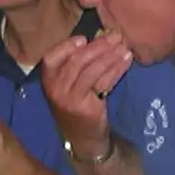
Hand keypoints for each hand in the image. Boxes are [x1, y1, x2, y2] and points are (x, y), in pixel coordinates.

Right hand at [40, 30, 131, 152]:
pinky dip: (116, 70)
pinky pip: (103, 83)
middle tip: (115, 36)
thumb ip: (77, 64)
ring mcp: (69, 100)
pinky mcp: (86, 108)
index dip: (66, 46)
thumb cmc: (76, 105)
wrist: (82, 138)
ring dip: (110, 57)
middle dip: (98, 47)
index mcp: (48, 80)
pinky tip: (126, 61)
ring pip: (91, 72)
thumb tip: (100, 38)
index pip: (51, 58)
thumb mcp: (69, 85)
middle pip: (76, 62)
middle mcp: (55, 89)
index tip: (84, 38)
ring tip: (124, 47)